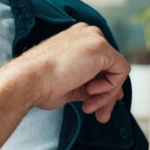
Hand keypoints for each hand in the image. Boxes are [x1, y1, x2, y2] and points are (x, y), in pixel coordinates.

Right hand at [14, 23, 128, 122]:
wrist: (29, 80)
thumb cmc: (42, 84)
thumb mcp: (71, 85)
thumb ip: (91, 85)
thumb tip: (111, 95)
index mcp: (77, 39)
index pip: (100, 64)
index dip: (103, 87)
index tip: (96, 105)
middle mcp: (87, 34)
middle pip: (110, 67)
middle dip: (107, 95)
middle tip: (100, 115)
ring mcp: (95, 38)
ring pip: (116, 71)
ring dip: (106, 95)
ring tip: (89, 107)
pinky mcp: (102, 48)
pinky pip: (120, 72)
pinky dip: (110, 88)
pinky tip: (90, 92)